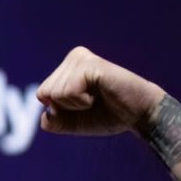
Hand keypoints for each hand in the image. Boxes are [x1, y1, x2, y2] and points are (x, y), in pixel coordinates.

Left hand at [36, 46, 166, 137]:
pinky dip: (82, 102)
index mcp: (66, 68)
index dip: (61, 110)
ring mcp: (81, 58)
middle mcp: (73, 58)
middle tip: (93, 101)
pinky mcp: (90, 64)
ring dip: (76, 105)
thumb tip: (45, 112)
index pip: (42, 94)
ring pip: (55, 93)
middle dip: (67, 107)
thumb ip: (52, 121)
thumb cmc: (107, 116)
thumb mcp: (72, 123)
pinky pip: (67, 92)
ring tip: (97, 96)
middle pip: (45, 93)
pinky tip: (100, 93)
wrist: (138, 115)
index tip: (85, 105)